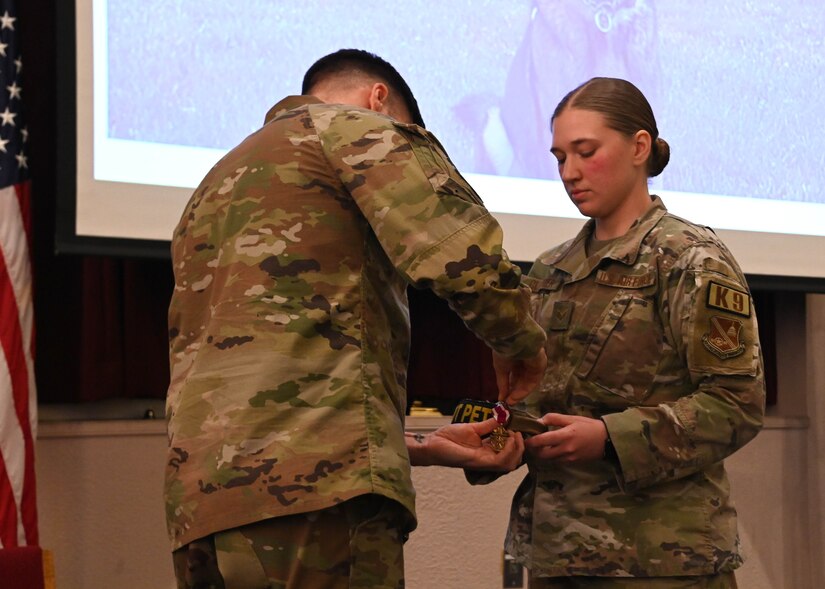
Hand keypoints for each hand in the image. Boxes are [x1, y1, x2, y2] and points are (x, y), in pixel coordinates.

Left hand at [409, 418, 524, 470]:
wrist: (432, 443)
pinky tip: (508, 438)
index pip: (508, 452)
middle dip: (520, 448)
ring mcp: (484, 462)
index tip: (518, 428)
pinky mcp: (478, 462)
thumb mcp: (473, 428)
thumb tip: (503, 417)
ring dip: (516, 449)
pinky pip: (499, 461)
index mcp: (487, 451)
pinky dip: (507, 450)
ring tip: (515, 435)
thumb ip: (489, 425)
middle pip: (512, 461)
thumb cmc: (449, 437)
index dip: (517, 442)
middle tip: (518, 433)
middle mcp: (487, 459)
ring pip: (509, 464)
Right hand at [492, 348, 546, 404]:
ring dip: (519, 393)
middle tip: (507, 402)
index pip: (513, 377)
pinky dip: (525, 390)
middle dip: (514, 392)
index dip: (508, 388)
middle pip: (520, 382)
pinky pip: (533, 381)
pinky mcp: (540, 368)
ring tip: (511, 401)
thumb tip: (500, 398)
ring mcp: (533, 366)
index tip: (503, 399)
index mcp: (514, 360)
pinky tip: (516, 396)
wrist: (515, 341)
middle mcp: (524, 364)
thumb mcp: (500, 369)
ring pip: (527, 383)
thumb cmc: (505, 352)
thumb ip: (502, 384)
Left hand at [524, 413, 606, 462]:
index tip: (524, 438)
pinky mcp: (572, 463)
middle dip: (533, 450)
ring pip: (548, 460)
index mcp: (564, 435)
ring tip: (539, 447)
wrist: (607, 440)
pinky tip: (550, 450)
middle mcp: (565, 449)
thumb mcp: (571, 418)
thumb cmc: (589, 426)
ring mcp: (569, 458)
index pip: (541, 440)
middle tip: (530, 444)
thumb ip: (554, 419)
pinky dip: (551, 457)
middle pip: (542, 454)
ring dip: (541, 455)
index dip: (530, 441)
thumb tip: (538, 421)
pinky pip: (557, 461)